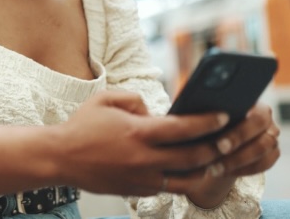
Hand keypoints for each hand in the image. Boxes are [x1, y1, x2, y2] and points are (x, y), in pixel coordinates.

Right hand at [53, 91, 228, 196]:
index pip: (184, 128)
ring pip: (187, 179)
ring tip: (216, 158)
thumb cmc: (82, 125)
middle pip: (193, 157)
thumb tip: (155, 112)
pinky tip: (191, 169)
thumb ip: (136, 98)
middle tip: (229, 139)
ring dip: (206, 169)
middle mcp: (144, 158)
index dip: (208, 122)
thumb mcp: (106, 99)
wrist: (59, 157)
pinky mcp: (137, 191)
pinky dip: (183, 178)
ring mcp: (141, 178)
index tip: (224, 116)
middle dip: (216, 147)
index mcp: (138, 132)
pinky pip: (169, 187)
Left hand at [182, 102, 280, 207]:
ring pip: (264, 151)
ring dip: (238, 161)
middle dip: (238, 143)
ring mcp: (271, 136)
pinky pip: (264, 164)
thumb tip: (190, 111)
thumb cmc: (202, 120)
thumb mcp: (199, 111)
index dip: (240, 131)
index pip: (256, 114)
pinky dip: (244, 170)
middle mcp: (266, 118)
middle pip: (262, 132)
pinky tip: (224, 172)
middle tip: (217, 152)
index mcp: (252, 102)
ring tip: (214, 167)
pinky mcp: (271, 154)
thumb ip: (200, 108)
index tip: (219, 143)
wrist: (211, 139)